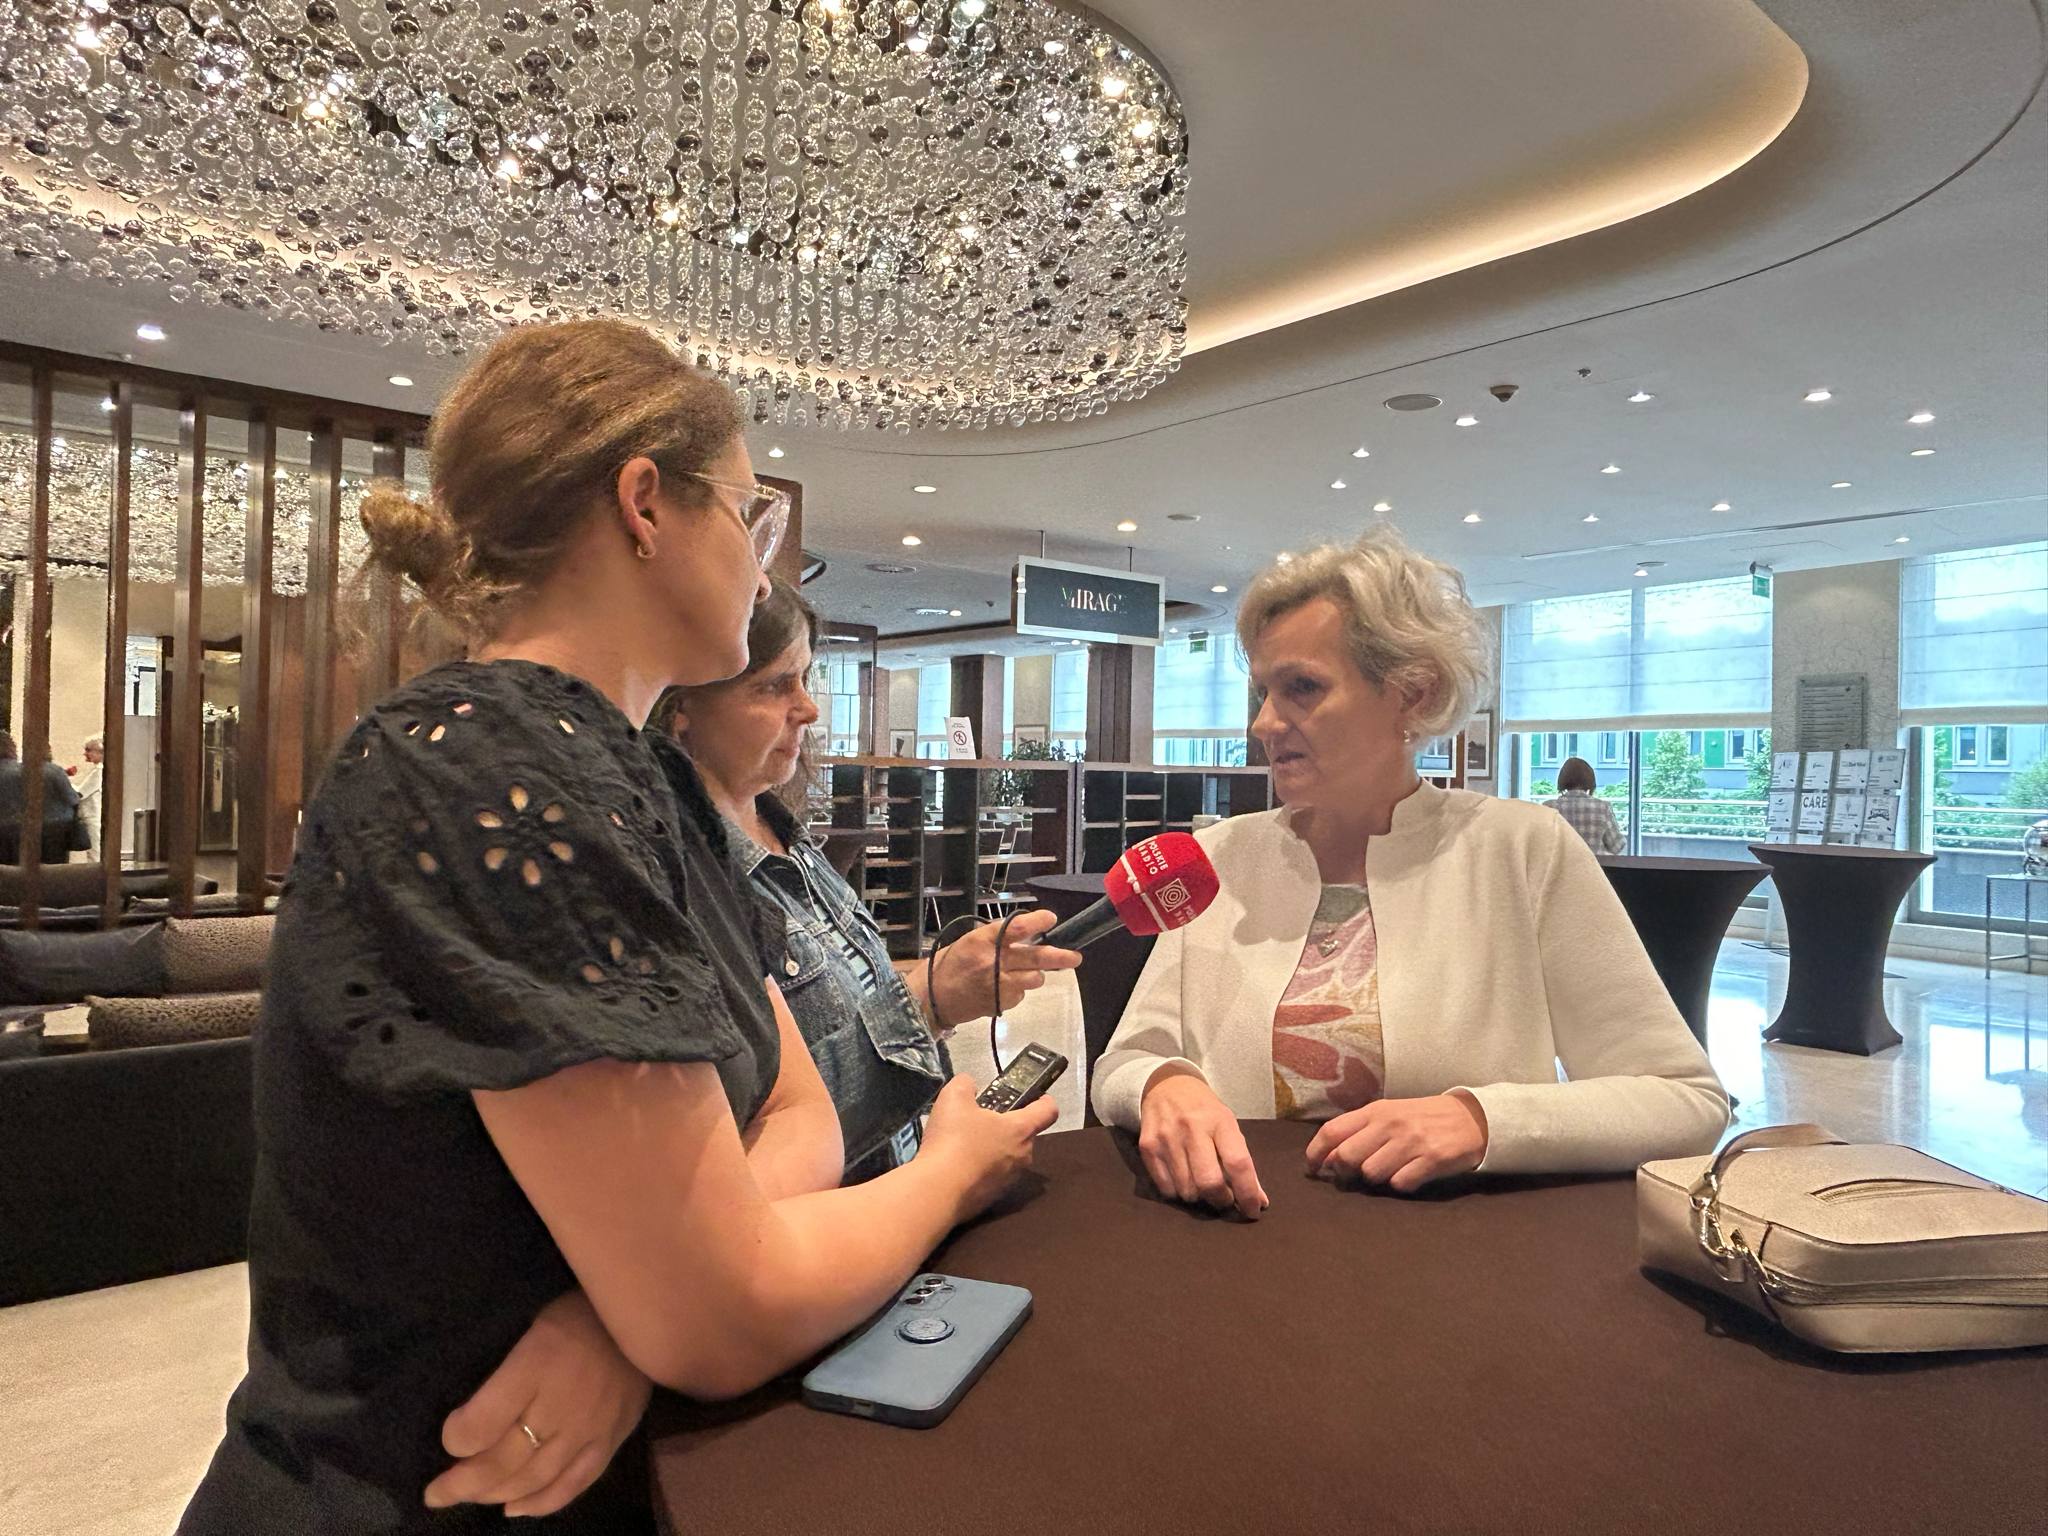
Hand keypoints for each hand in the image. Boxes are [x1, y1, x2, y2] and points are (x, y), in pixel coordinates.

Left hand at [424, 1289, 650, 1518]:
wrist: (644, 1318)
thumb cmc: (578, 1314)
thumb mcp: (532, 1323)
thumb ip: (504, 1370)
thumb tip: (469, 1417)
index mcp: (536, 1363)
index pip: (482, 1422)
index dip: (456, 1438)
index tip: (449, 1437)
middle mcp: (560, 1403)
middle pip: (502, 1459)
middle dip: (460, 1483)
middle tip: (435, 1493)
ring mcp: (588, 1428)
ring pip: (532, 1479)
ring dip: (492, 1495)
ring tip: (469, 1498)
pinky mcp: (611, 1441)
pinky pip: (573, 1484)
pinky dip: (540, 1504)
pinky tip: (514, 1509)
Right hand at [917, 1073, 1057, 1221]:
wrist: (938, 1191)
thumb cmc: (953, 1140)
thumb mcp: (954, 1097)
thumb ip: (966, 1085)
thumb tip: (969, 1086)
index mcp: (1020, 1130)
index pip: (1048, 1111)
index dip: (1044, 1100)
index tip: (1036, 1096)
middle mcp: (1022, 1156)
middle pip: (1024, 1136)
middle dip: (1006, 1127)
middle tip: (980, 1120)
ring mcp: (1009, 1181)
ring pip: (1007, 1158)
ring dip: (992, 1150)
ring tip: (963, 1145)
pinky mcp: (992, 1199)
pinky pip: (991, 1178)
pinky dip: (979, 1171)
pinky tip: (956, 1167)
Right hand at [928, 909, 1082, 1028]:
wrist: (933, 998)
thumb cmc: (951, 964)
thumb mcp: (971, 941)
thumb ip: (998, 937)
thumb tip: (1029, 933)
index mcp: (983, 940)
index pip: (1016, 928)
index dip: (1038, 922)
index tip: (1051, 919)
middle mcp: (993, 962)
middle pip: (1036, 958)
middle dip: (1060, 957)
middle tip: (1075, 957)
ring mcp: (999, 985)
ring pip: (1034, 979)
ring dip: (1035, 975)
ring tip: (1022, 973)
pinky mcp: (1001, 1004)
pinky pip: (1021, 995)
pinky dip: (1018, 990)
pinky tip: (1003, 988)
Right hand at [1137, 1069, 1267, 1219]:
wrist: (1165, 1086)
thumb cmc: (1204, 1111)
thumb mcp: (1227, 1125)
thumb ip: (1241, 1161)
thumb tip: (1259, 1201)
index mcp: (1220, 1121)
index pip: (1238, 1163)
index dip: (1248, 1193)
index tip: (1253, 1210)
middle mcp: (1192, 1127)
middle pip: (1209, 1182)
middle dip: (1221, 1199)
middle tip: (1224, 1199)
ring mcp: (1167, 1138)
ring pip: (1187, 1191)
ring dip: (1199, 1196)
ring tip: (1201, 1183)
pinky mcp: (1148, 1147)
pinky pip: (1166, 1189)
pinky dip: (1179, 1192)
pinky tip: (1183, 1178)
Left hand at [1304, 1093, 1488, 1193]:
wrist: (1471, 1118)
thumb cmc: (1421, 1119)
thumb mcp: (1389, 1115)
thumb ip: (1359, 1132)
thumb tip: (1328, 1159)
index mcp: (1375, 1111)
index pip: (1332, 1131)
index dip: (1315, 1153)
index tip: (1312, 1169)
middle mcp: (1390, 1124)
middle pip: (1347, 1157)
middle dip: (1347, 1172)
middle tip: (1358, 1173)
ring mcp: (1411, 1141)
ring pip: (1372, 1174)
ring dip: (1377, 1180)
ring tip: (1391, 1170)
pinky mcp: (1432, 1159)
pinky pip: (1400, 1184)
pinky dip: (1401, 1185)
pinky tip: (1411, 1175)